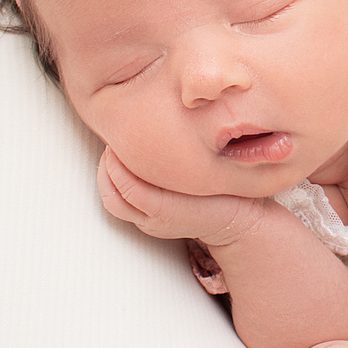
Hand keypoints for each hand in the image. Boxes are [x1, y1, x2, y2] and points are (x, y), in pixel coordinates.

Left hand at [96, 146, 266, 245]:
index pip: (127, 186)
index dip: (118, 160)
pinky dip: (116, 184)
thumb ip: (195, 152)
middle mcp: (155, 220)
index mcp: (167, 209)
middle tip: (112, 144)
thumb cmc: (231, 195)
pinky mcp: (151, 224)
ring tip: (113, 155)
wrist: (239, 224)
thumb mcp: (218, 170)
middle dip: (107, 167)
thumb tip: (178, 123)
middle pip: (114, 196)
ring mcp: (151, 224)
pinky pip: (123, 206)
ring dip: (107, 177)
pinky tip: (124, 166)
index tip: (121, 139)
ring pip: (114, 204)